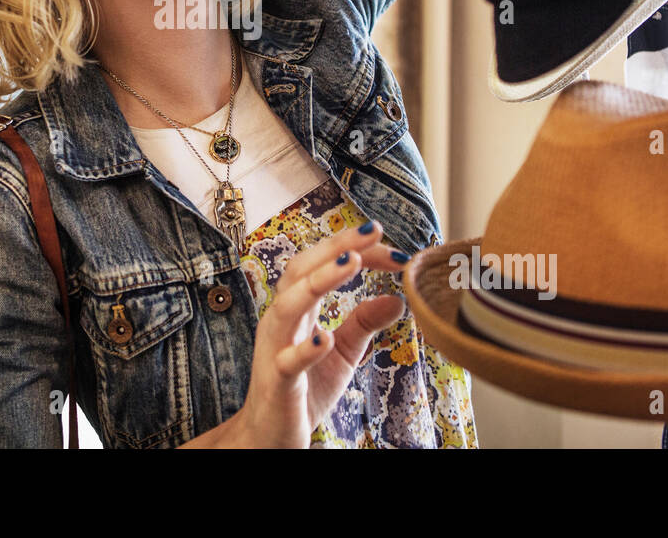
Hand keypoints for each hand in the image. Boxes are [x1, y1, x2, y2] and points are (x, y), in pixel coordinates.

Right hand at [231, 219, 408, 447]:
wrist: (271, 437)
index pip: (322, 265)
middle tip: (372, 230)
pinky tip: (326, 338)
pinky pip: (288, 362)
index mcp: (298, 309)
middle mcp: (282, 321)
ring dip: (320, 281)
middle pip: (302, 271)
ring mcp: (276, 349)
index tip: (391, 246)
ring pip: (289, 305)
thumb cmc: (303, 390)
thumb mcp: (342, 352)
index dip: (355, 250)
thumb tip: (397, 297)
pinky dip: (306, 348)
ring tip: (352, 263)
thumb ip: (364, 323)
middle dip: (336, 247)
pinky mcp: (277, 382)